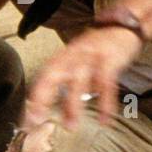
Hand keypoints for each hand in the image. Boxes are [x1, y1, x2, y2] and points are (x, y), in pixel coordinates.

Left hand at [23, 25, 142, 130]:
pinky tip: (104, 120)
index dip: (35, 96)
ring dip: (73, 105)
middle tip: (37, 119)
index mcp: (63, 56)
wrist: (122, 25)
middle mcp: (73, 55)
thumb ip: (66, 76)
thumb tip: (52, 102)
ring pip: (78, 81)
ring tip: (71, 126)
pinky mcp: (109, 60)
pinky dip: (105, 103)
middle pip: (53, 75)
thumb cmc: (98, 47)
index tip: (28, 118)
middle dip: (43, 97)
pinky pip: (106, 84)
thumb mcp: (77, 57)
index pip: (44, 76)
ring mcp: (91, 56)